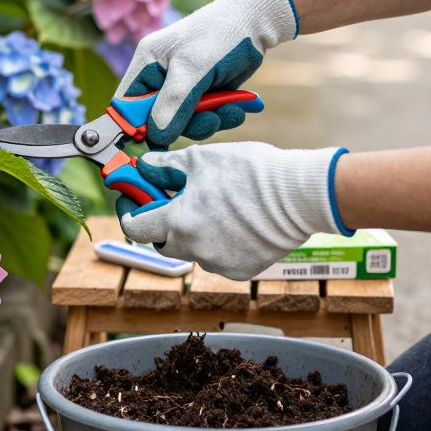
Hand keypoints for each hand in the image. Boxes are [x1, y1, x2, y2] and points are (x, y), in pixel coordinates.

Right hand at [116, 0, 297, 146]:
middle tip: (208, 120)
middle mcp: (160, 77)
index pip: (126, 105)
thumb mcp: (194, 68)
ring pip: (183, 123)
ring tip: (229, 111)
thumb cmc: (220, 35)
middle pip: (157, 120)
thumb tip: (157, 137)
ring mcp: (182, 87)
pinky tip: (236, 108)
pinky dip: (219, 117)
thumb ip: (173, 103)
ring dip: (207, 122)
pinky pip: (203, 118)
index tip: (153, 144)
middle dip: (184, 125)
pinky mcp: (202, 94)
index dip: (134, 127)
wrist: (256, 23)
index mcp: (146, 64)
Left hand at [116, 142, 350, 280]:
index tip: (134, 206)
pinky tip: (236, 223)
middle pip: (165, 243)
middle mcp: (195, 250)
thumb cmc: (250, 172)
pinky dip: (220, 244)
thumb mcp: (201, 159)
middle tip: (176, 203)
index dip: (131, 215)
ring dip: (195, 234)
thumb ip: (165, 165)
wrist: (299, 196)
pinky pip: (220, 259)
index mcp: (179, 223)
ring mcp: (219, 264)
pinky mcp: (241, 271)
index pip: (137, 229)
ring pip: (194, 251)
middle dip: (165, 225)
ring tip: (216, 208)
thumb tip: (144, 166)